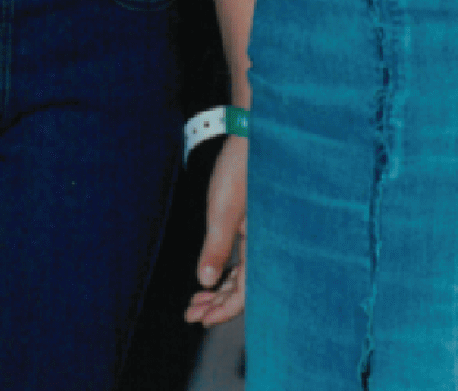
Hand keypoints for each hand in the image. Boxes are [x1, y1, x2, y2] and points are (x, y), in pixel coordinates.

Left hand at [186, 135, 247, 326]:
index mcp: (263, 246)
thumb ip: (216, 247)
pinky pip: (241, 258)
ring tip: (196, 301)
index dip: (224, 310)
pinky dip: (224, 269)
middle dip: (217, 303)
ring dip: (218, 289)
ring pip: (241, 274)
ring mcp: (259, 236)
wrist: (254, 136)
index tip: (201, 320)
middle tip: (192, 314)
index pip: (245, 291)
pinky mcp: (253, 225)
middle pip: (243, 287)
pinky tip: (211, 276)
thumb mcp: (223, 210)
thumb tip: (205, 281)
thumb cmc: (241, 170)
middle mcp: (264, 246)